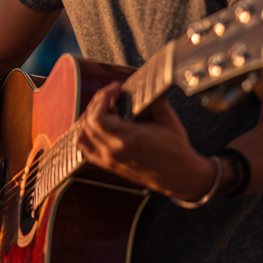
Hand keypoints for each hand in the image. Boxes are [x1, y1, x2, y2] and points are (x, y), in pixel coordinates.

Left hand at [75, 83, 217, 200]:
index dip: (103, 98)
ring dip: (90, 117)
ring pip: (83, 135)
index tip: (116, 89)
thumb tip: (140, 85)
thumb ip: (152, 100)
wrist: (180, 177)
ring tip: (105, 108)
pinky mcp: (109, 165)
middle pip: (89, 122)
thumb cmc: (176, 149)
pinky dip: (86, 134)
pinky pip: (85, 148)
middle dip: (98, 103)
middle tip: (112, 95)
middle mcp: (115, 151)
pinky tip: (98, 125)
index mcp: (130, 139)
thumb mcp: (167, 119)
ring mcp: (110, 160)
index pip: (98, 116)